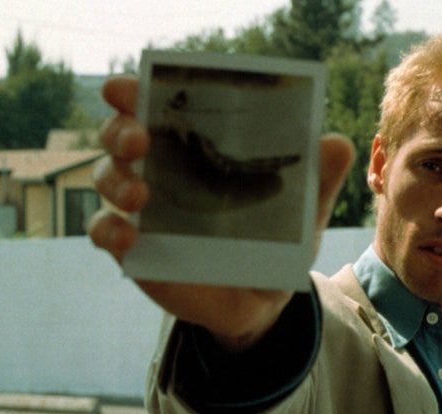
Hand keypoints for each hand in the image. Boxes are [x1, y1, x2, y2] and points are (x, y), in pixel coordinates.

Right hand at [89, 75, 353, 350]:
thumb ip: (319, 177)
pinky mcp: (134, 249)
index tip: (130, 85)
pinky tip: (127, 239)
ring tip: (139, 197)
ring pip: (107, 178)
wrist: (262, 301)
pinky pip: (104, 233)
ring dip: (116, 180)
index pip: (159, 107)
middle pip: (121, 136)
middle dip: (121, 130)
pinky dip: (109, 232)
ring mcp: (143, 210)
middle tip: (139, 139)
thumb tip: (337, 143)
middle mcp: (162, 170)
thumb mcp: (303, 209)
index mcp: (198, 148)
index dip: (137, 91)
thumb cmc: (276, 241)